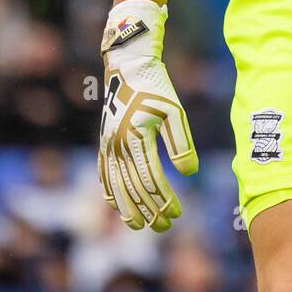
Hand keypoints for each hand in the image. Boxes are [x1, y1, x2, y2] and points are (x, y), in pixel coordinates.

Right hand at [98, 0, 198, 231]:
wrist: (127, 65)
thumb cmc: (155, 85)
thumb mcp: (174, 110)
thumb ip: (181, 143)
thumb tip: (189, 173)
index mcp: (135, 138)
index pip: (150, 180)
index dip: (164, 200)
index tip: (178, 214)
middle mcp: (116, 145)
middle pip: (132, 189)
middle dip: (149, 211)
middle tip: (165, 227)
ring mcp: (106, 145)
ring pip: (114, 186)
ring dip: (128, 208)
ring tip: (140, 226)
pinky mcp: (103, 142)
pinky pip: (103, 174)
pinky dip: (110, 193)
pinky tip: (116, 205)